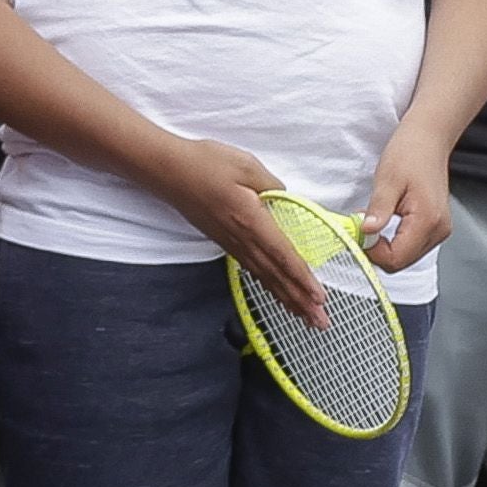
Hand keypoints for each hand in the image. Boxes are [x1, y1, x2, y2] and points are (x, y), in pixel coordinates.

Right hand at [142, 133, 316, 313]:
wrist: (166, 170)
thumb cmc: (204, 163)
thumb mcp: (246, 166)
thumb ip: (273, 186)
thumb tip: (288, 201)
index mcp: (251, 221)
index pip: (283, 256)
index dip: (302, 279)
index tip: (319, 298)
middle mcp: (241, 239)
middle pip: (276, 276)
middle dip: (300, 301)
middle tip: (320, 323)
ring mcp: (230, 242)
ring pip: (264, 277)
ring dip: (286, 298)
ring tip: (304, 317)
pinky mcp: (223, 240)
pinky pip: (252, 269)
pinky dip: (268, 285)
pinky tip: (275, 291)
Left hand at [357, 123, 455, 273]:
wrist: (428, 139)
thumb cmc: (410, 153)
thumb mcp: (387, 180)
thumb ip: (378, 210)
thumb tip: (365, 233)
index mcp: (428, 220)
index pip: (396, 258)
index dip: (372, 251)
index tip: (358, 233)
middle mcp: (438, 230)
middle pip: (401, 262)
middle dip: (377, 249)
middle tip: (362, 226)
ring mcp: (439, 230)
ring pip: (406, 256)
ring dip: (385, 245)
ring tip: (375, 220)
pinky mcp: (435, 227)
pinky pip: (411, 245)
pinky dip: (395, 240)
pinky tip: (386, 221)